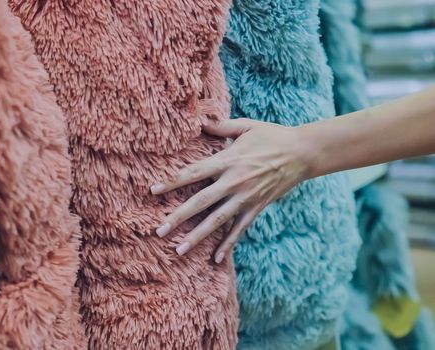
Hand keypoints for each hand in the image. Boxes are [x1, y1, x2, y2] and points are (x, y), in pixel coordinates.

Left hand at [150, 118, 314, 262]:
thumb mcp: (246, 126)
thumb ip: (221, 126)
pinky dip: (228, 244)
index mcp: (227, 160)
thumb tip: (199, 120)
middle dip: (178, 217)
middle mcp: (234, 182)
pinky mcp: (257, 208)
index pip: (193, 172)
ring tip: (178, 250)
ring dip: (197, 236)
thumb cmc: (272, 136)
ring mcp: (246, 197)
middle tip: (158, 231)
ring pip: (217, 221)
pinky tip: (216, 259)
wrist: (303, 153)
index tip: (153, 191)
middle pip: (200, 202)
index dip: (172, 181)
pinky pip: (240, 229)